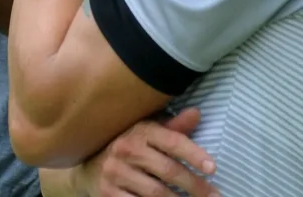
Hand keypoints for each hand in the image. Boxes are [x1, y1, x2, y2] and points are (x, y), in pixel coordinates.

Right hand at [75, 108, 218, 196]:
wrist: (87, 164)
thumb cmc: (127, 145)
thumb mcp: (147, 131)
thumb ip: (172, 128)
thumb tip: (197, 113)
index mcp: (140, 130)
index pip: (172, 141)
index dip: (194, 154)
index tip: (213, 168)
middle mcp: (126, 149)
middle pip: (168, 170)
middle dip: (195, 185)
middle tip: (214, 195)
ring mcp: (115, 172)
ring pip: (155, 192)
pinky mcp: (107, 193)